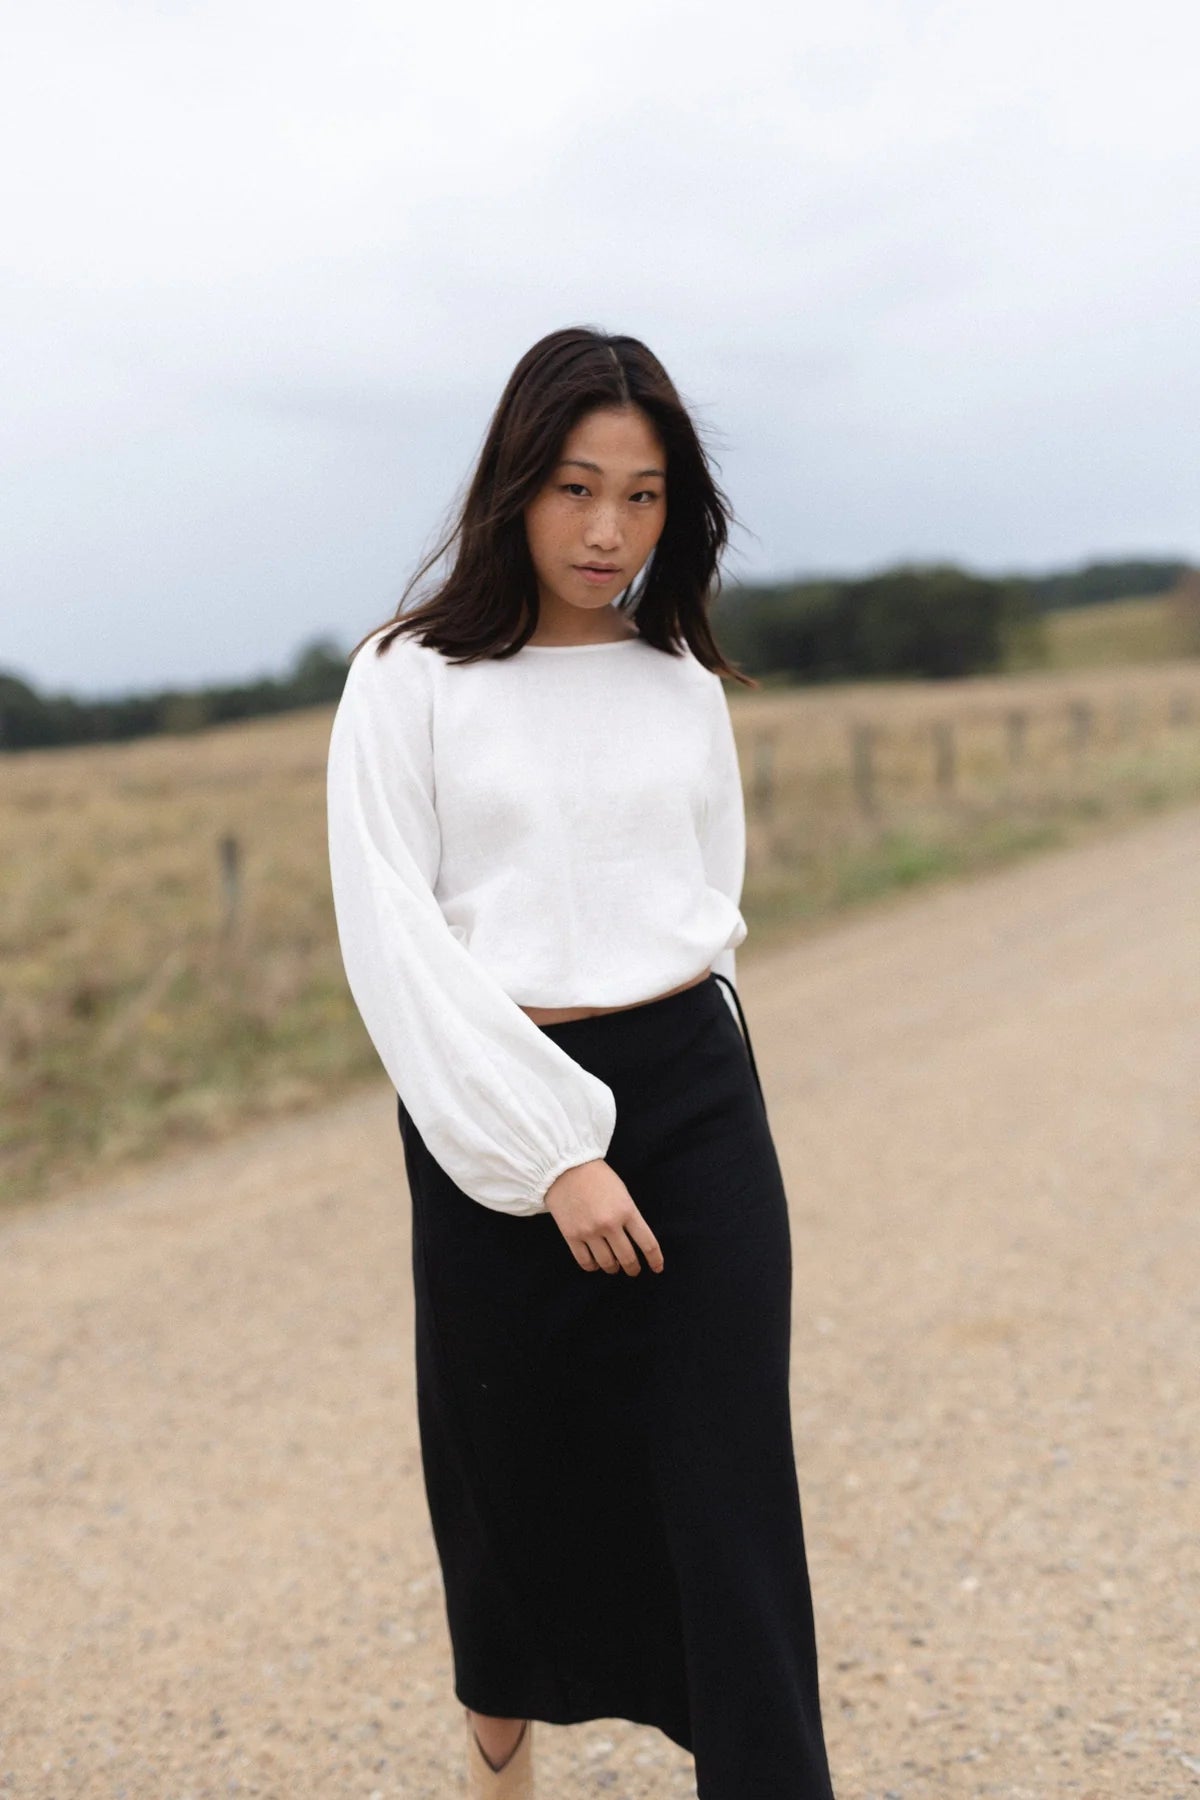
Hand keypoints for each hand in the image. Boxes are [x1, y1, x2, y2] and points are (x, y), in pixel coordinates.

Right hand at [543, 1159, 663, 1275]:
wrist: (564, 1167)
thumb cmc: (597, 1177)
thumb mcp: (622, 1192)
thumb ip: (630, 1215)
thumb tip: (635, 1240)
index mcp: (627, 1210)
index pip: (648, 1244)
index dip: (655, 1260)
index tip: (657, 1268)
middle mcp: (610, 1224)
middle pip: (628, 1258)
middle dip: (633, 1268)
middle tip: (633, 1270)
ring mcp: (590, 1232)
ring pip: (607, 1264)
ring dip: (613, 1268)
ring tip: (614, 1267)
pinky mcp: (571, 1236)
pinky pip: (585, 1262)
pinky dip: (593, 1266)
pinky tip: (595, 1263)